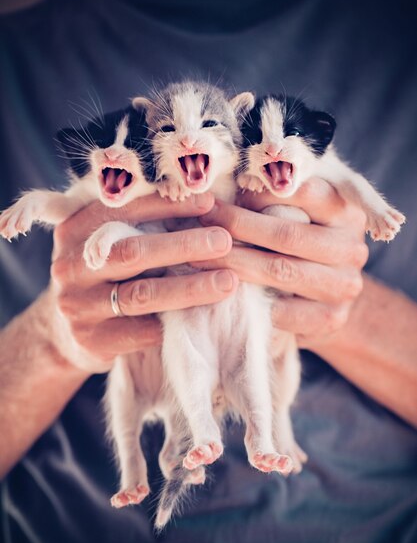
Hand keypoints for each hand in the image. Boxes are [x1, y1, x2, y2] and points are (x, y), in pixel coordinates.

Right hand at [49, 192, 236, 369]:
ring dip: (190, 287)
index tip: (208, 203)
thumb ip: (137, 223)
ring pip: (142, 294)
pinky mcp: (93, 340)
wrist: (67, 332)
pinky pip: (143, 331)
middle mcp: (70, 266)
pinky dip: (177, 320)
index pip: (123, 210)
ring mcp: (79, 306)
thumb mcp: (107, 242)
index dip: (168, 205)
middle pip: (133, 252)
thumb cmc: (104, 276)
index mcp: (75, 230)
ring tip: (228, 281)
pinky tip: (205, 314)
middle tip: (224, 241)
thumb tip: (204, 203)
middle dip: (184, 245)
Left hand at [195, 178, 368, 348]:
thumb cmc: (300, 247)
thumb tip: (218, 188)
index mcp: (346, 212)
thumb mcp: (297, 215)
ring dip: (234, 262)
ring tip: (199, 257)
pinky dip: (249, 301)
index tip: (225, 195)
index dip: (260, 193)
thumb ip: (274, 201)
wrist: (325, 300)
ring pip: (281, 270)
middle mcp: (352, 247)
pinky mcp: (331, 319)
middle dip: (237, 226)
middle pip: (287, 233)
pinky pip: (282, 310)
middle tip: (201, 222)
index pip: (304, 192)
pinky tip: (221, 292)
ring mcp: (345, 286)